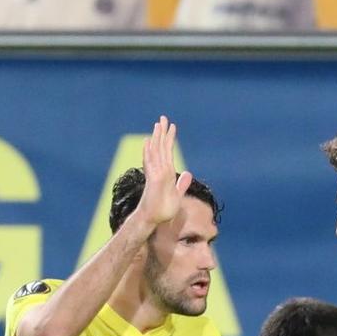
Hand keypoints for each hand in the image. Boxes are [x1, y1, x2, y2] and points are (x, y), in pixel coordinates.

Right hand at [130, 115, 192, 229]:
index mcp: (165, 172)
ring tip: (158, 124)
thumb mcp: (177, 193)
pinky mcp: (153, 180)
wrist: (152, 218)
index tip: (172, 127)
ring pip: (156, 152)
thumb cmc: (162, 208)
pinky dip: (149, 152)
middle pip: (160, 147)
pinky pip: (151, 163)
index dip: (169, 139)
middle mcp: (158, 170)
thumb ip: (182, 184)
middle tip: (164, 117)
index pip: (167, 152)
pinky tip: (148, 141)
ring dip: (157, 138)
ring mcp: (154, 174)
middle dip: (162, 133)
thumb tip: (188, 174)